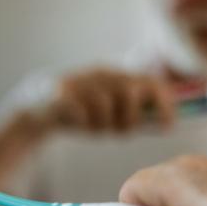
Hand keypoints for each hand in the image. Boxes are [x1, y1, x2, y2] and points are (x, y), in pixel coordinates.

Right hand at [39, 67, 175, 133]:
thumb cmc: (82, 112)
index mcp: (117, 75)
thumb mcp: (112, 110)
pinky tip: (78, 124)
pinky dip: (83, 123)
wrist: (39, 108)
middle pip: (130, 92)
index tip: (168, 126)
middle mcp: (101, 74)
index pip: (152, 82)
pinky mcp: (61, 93)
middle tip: (119, 132)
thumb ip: (137, 113)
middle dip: (129, 119)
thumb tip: (166, 122)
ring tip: (93, 129)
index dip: (164, 105)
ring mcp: (81, 81)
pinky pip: (81, 112)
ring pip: (105, 105)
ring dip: (102, 125)